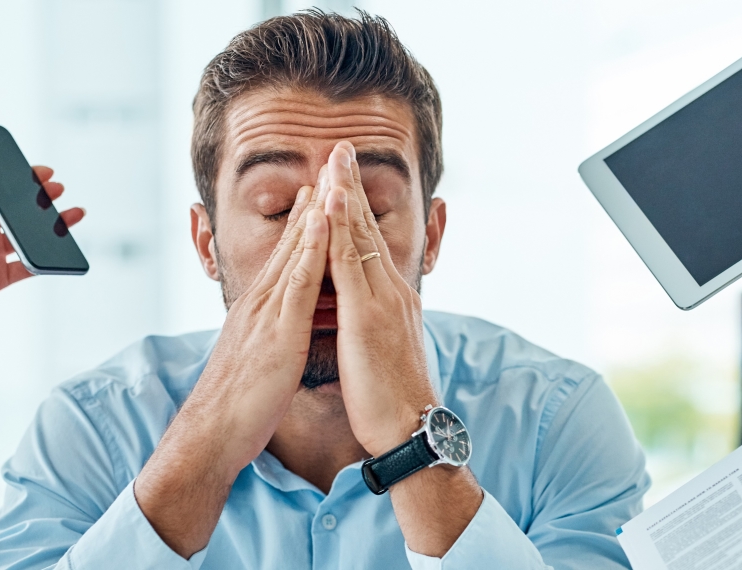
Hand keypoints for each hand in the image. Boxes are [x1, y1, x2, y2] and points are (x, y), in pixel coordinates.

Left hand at [0, 151, 85, 336]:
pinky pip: (26, 268)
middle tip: (59, 191)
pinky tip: (57, 255)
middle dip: (40, 201)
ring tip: (71, 217)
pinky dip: (43, 262)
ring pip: (27, 237)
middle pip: (17, 212)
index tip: (42, 172)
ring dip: (48, 228)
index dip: (20, 180)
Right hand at [134, 181, 329, 556]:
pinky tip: (325, 221)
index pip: (287, 256)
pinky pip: (299, 281)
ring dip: (315, 212)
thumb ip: (270, 337)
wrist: (213, 433)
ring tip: (332, 176)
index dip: (305, 223)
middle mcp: (261, 302)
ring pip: (296, 251)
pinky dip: (312, 247)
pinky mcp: (277, 330)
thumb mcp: (259, 359)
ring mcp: (268, 312)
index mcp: (260, 309)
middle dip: (312, 204)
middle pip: (291, 242)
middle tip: (330, 166)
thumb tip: (282, 330)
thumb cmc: (238, 406)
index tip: (320, 191)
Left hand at [320, 141, 480, 556]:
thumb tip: (360, 314)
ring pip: (360, 237)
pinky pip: (350, 264)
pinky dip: (340, 230)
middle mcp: (390, 292)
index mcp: (390, 300)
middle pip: (367, 229)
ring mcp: (382, 300)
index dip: (355, 208)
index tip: (343, 176)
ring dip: (347, 194)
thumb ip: (371, 325)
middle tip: (342, 147)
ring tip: (336, 158)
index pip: (368, 243)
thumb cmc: (392, 401)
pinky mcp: (369, 316)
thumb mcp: (381, 352)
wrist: (410, 432)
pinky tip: (331, 203)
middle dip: (353, 186)